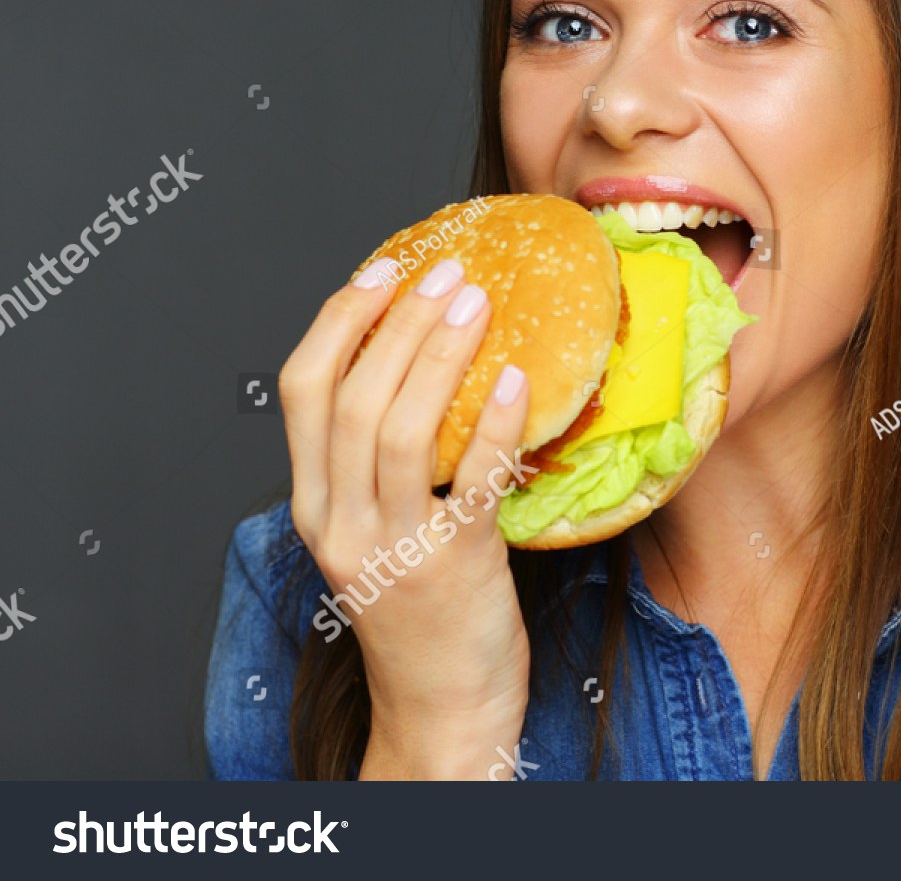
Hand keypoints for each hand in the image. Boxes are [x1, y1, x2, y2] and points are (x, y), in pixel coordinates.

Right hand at [280, 257, 532, 778]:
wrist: (442, 712)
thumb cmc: (420, 616)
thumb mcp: (374, 537)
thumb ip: (378, 471)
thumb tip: (427, 371)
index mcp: (314, 507)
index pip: (301, 393)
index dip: (337, 321)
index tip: (380, 272)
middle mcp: (340, 524)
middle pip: (350, 398)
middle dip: (396, 323)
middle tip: (444, 273)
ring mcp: (393, 548)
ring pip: (397, 429)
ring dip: (438, 355)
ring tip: (476, 304)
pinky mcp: (454, 568)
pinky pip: (469, 481)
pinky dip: (491, 424)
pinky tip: (515, 381)